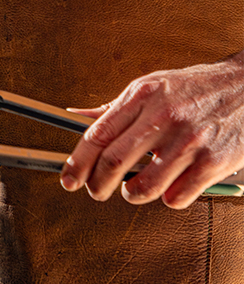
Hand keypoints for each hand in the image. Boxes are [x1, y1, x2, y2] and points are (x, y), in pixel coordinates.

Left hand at [60, 51, 243, 208]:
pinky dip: (167, 198)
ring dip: (131, 194)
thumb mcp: (152, 85)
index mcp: (144, 95)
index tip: (69, 179)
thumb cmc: (197, 88)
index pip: (98, 134)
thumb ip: (115, 107)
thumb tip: (74, 116)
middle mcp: (165, 116)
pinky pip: (176, 197)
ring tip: (133, 189)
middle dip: (97, 185)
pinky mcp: (214, 162)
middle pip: (114, 163)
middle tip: (95, 191)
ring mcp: (190, 141)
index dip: (78, 162)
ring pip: (143, 187)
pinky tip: (170, 185)